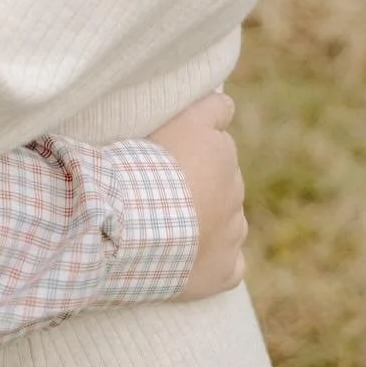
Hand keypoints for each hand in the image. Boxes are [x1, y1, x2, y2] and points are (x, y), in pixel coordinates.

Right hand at [149, 91, 247, 300]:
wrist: (132, 228)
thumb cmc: (135, 170)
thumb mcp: (161, 121)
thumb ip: (195, 108)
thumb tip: (217, 100)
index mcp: (217, 144)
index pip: (220, 115)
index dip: (197, 124)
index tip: (179, 133)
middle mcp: (233, 183)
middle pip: (221, 172)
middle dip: (199, 177)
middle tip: (158, 185)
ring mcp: (233, 229)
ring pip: (228, 217)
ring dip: (207, 219)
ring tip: (166, 225)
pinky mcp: (227, 267)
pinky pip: (231, 262)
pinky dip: (215, 260)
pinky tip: (190, 259)